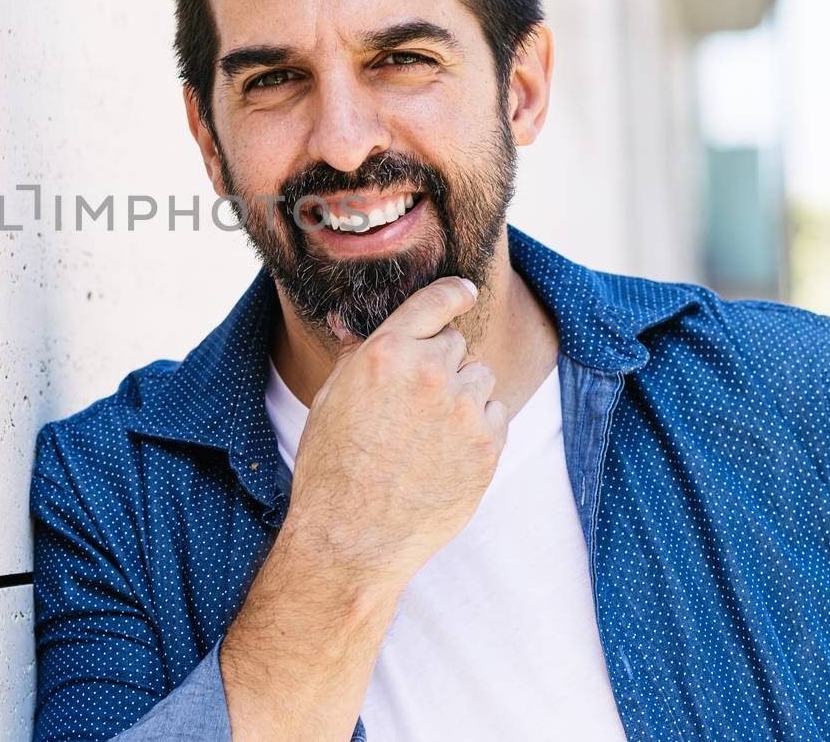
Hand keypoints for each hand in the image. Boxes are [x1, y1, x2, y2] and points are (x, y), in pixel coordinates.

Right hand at [283, 275, 506, 585]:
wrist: (352, 536)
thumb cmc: (331, 468)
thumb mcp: (331, 400)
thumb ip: (357, 357)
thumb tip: (348, 324)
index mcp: (386, 352)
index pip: (435, 302)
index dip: (454, 293)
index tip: (465, 292)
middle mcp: (429, 372)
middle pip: (456, 344)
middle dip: (440, 365)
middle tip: (416, 403)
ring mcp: (463, 409)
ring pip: (480, 379)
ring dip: (463, 396)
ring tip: (430, 433)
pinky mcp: (488, 446)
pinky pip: (498, 416)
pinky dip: (480, 428)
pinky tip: (447, 454)